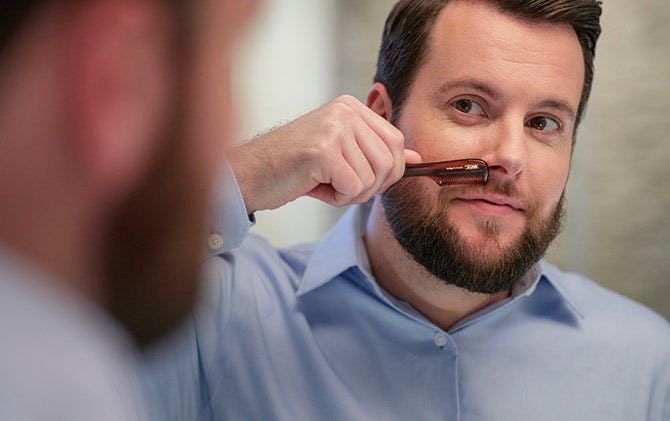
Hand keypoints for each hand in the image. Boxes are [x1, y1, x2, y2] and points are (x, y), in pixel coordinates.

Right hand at [229, 95, 420, 212]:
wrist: (250, 173)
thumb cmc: (293, 167)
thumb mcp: (341, 153)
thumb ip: (377, 151)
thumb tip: (416, 158)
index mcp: (351, 107)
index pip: (396, 141)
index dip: (388, 171)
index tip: (364, 180)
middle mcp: (345, 111)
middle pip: (390, 161)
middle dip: (372, 186)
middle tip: (343, 187)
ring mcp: (334, 128)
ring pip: (373, 178)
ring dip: (352, 193)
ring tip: (325, 184)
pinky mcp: (323, 150)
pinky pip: (354, 187)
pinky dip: (337, 197)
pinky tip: (315, 187)